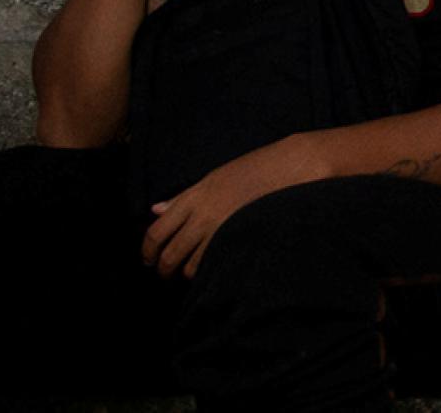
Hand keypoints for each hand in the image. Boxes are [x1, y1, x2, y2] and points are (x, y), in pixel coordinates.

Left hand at [141, 134, 326, 277]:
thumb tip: (156, 210)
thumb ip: (184, 197)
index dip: (147, 250)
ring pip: (189, 266)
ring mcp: (222, 230)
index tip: (149, 258)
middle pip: (169, 254)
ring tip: (191, 273)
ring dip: (185, 273)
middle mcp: (204, 215)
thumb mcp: (215, 177)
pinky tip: (212, 269)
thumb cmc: (254, 168)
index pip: (156, 231)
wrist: (293, 166)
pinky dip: (207, 272)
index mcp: (195, 196)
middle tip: (165, 274)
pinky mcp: (239, 240)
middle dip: (163, 270)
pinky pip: (213, 266)